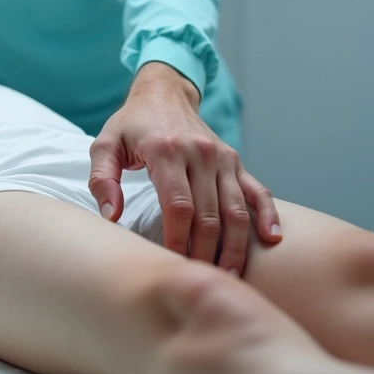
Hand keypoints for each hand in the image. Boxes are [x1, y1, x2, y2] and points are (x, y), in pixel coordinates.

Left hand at [88, 63, 281, 275]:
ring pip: (236, 209)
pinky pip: (257, 190)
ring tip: (231, 275)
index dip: (178, 239)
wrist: (163, 93)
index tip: (172, 263)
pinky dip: (267, 215)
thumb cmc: (130, 125)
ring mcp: (222, 157)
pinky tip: (272, 239)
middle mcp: (200, 153)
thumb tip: (111, 217)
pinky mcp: (236, 161)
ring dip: (235, 245)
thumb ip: (102, 180)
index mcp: (166, 151)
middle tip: (202, 279)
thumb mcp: (105, 145)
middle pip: (210, 214)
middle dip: (206, 251)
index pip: (179, 206)